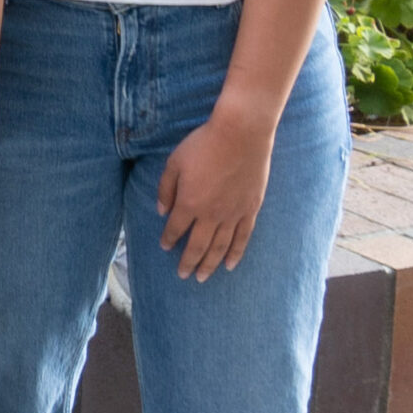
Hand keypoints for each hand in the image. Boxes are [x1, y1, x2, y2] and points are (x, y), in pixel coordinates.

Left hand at [156, 102, 275, 280]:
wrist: (240, 135)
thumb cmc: (203, 145)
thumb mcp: (174, 162)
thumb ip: (166, 189)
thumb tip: (161, 211)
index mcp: (189, 203)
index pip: (175, 229)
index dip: (169, 239)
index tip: (165, 247)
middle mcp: (211, 214)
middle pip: (197, 245)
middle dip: (188, 262)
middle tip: (183, 275)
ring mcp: (233, 214)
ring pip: (220, 247)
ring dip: (210, 264)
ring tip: (203, 278)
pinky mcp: (250, 209)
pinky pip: (243, 238)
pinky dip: (236, 253)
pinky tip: (230, 265)